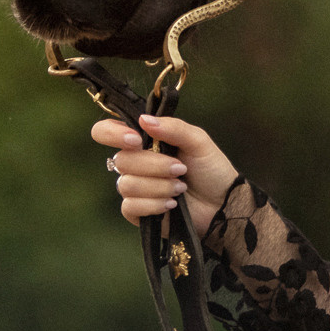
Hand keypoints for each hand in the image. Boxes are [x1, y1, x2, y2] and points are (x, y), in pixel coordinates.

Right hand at [92, 113, 240, 238]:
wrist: (222, 204)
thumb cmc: (211, 170)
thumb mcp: (198, 142)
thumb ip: (173, 127)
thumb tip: (144, 119)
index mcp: (145, 141)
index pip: (107, 131)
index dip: (113, 133)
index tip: (136, 140)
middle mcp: (135, 163)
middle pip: (121, 160)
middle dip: (155, 166)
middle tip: (180, 169)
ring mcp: (134, 188)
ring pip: (127, 184)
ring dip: (159, 186)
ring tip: (180, 188)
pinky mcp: (136, 211)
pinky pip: (130, 206)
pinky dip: (154, 204)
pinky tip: (171, 204)